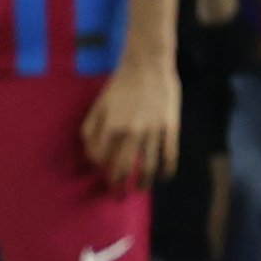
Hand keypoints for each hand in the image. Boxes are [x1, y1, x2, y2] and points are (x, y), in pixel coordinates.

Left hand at [79, 57, 180, 189]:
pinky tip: (162, 177)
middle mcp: (131, 131)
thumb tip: (90, 152)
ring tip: (139, 190)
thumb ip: (91, 127)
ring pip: (147, 166)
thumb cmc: (121, 84)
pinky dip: (166, 170)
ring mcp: (153, 130)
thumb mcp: (99, 103)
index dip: (99, 167)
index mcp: (111, 125)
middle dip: (118, 185)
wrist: (149, 64)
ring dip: (143, 183)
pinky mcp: (170, 128)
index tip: (102, 172)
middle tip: (116, 196)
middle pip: (123, 167)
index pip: (101, 157)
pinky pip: (168, 155)